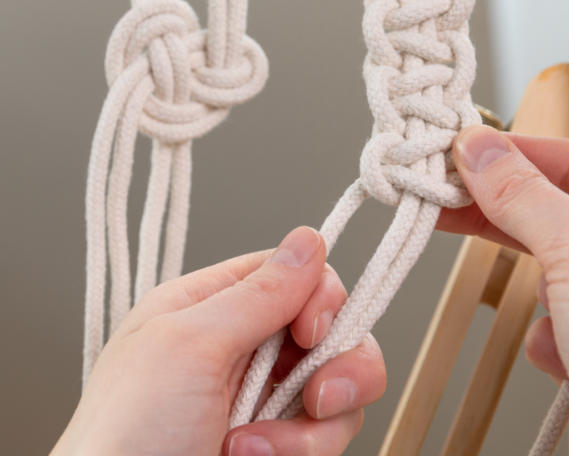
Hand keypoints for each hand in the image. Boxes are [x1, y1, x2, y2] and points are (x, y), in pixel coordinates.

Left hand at [50, 227, 385, 455]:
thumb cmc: (125, 437)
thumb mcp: (189, 347)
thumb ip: (258, 294)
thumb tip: (308, 240)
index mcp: (212, 306)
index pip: (292, 274)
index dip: (318, 297)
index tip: (310, 332)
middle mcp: (243, 346)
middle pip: (328, 329)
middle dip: (337, 364)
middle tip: (318, 396)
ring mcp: (263, 397)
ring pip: (339, 385)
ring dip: (312, 426)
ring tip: (257, 447)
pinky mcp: (279, 441)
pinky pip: (327, 433)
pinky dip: (302, 452)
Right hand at [438, 125, 568, 453]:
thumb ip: (521, 192)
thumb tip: (476, 146)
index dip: (515, 150)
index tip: (460, 150)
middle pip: (553, 210)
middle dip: (500, 209)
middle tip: (443, 195)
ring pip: (548, 267)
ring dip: (535, 284)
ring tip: (545, 303)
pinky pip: (554, 320)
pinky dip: (546, 334)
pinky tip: (562, 353)